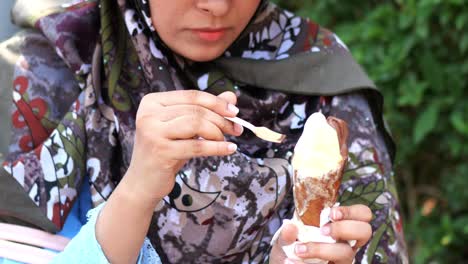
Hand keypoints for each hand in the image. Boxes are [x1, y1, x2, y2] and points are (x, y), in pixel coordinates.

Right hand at [123, 90, 242, 201]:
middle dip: (221, 119)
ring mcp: (153, 133)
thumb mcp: (184, 127)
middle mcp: (149, 114)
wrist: (143, 182)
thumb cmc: (165, 151)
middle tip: (237, 128)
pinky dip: (217, 147)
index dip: (216, 102)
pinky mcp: (161, 151)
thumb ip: (205, 110)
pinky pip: (197, 146)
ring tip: (226, 140)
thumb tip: (231, 96)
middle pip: (195, 110)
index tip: (234, 111)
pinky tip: (229, 149)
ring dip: (217, 132)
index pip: (192, 96)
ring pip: (196, 124)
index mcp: (152, 102)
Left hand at [270, 205, 372, 263]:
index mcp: (340, 228)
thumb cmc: (292, 249)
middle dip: (344, 228)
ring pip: (348, 254)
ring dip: (321, 249)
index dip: (352, 211)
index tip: (332, 213)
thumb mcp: (286, 239)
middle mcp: (346, 244)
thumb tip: (290, 227)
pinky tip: (290, 262)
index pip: (363, 214)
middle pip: (365, 231)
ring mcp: (342, 260)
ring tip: (299, 250)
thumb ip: (287, 234)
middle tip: (323, 231)